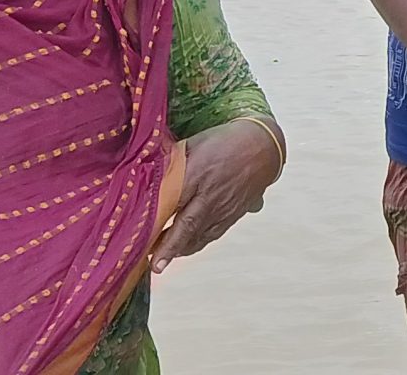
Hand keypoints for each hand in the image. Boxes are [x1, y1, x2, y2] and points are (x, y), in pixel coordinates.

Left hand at [151, 117, 280, 273]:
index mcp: (198, 173)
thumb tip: (145, 171)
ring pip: (200, 234)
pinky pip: (212, 234)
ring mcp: (223, 208)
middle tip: (154, 265)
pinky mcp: (232, 215)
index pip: (173, 200)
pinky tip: (184, 249)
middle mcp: (210, 195)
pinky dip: (196, 244)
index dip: (157, 220)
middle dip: (169, 247)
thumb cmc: (226, 141)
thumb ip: (172, 161)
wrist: (265, 148)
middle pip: (188, 225)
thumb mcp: (194, 143)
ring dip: (180, 249)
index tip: (142, 237)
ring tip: (161, 260)